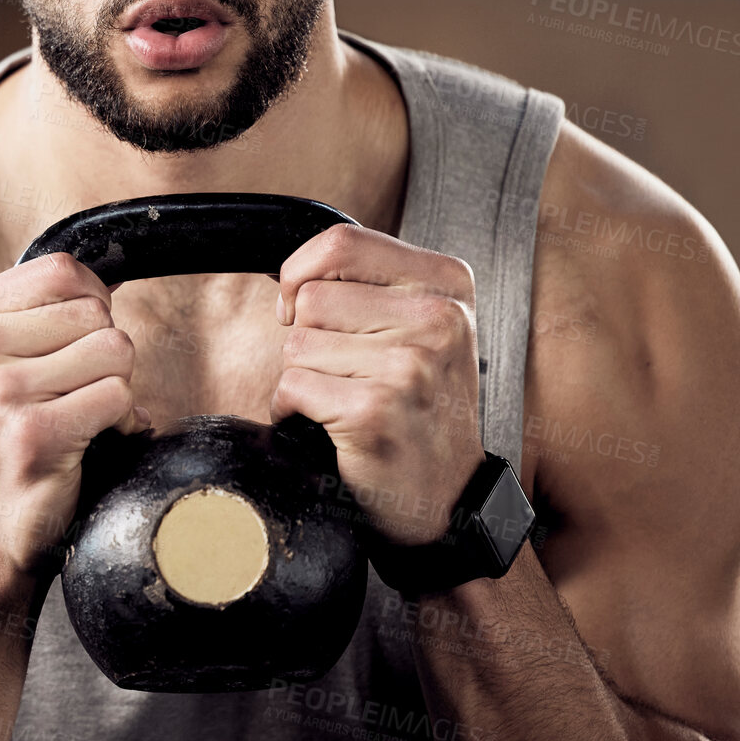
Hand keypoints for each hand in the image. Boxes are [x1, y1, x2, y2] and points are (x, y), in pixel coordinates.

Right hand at [0, 252, 149, 577]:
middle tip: (71, 390)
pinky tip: (88, 440)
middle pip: (94, 310)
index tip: (73, 343)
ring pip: (115, 348)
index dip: (90, 302)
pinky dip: (121, 421)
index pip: (62, 270)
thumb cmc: (0, 435)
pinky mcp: (34, 434)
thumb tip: (108, 277)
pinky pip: (119, 396)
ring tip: (77, 413)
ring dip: (114, 386)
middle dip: (102, 351)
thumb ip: (35, 309)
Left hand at [269, 225, 483, 546]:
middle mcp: (438, 319)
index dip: (303, 274)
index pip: (342, 241)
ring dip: (305, 376)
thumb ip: (369, 284)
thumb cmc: (422, 410)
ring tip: (350, 398)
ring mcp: (409, 366)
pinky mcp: (374, 410)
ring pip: (296, 344)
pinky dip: (294, 410)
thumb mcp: (419, 327)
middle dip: (308, 337)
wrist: (446, 499)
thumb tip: (292, 275)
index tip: (306, 307)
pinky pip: (291, 387)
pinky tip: (334, 425)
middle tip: (350, 373)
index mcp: (448, 285)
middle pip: (311, 297)